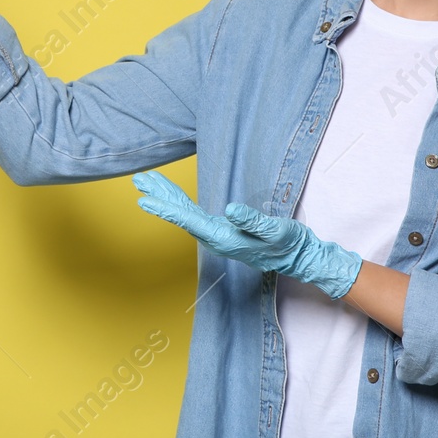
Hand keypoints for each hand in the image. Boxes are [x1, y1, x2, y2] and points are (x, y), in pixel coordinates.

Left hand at [133, 170, 362, 298]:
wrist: (298, 258)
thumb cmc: (289, 244)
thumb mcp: (275, 230)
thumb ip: (252, 221)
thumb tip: (230, 210)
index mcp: (225, 238)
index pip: (190, 221)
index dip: (167, 209)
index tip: (145, 200)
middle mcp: (216, 238)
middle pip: (181, 215)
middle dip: (160, 197)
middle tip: (139, 180)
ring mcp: (218, 234)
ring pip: (186, 213)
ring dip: (167, 196)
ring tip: (149, 181)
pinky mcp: (223, 229)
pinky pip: (195, 213)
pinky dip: (180, 202)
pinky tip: (171, 194)